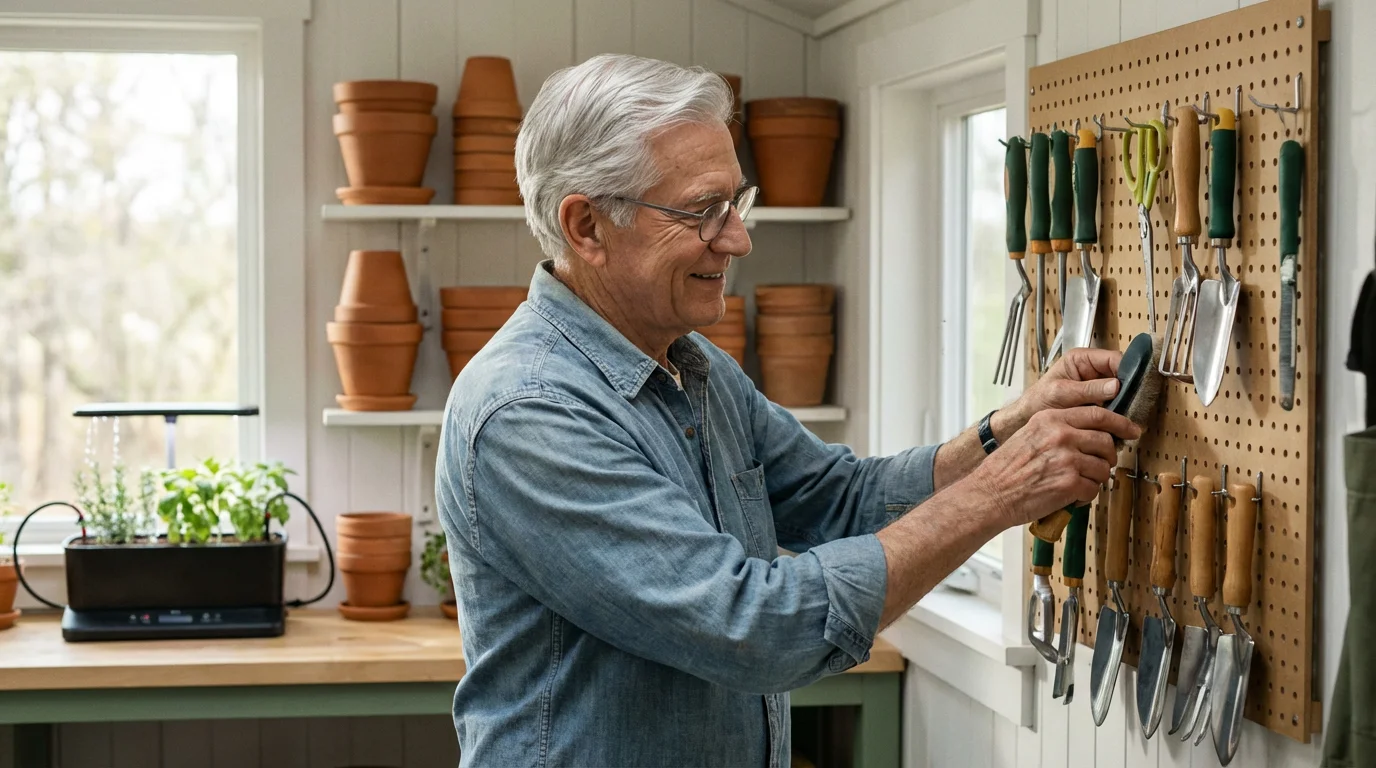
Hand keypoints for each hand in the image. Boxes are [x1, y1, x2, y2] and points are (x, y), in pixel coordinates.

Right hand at [966, 405, 1141, 527]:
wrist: (990, 494)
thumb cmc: (1006, 470)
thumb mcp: (1029, 434)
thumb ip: (1057, 428)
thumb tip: (1091, 432)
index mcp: (1050, 419)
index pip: (1097, 414)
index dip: (1120, 423)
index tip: (1132, 429)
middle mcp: (1060, 435)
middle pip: (1106, 441)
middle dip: (1108, 456)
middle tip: (1101, 464)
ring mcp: (1066, 459)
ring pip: (1103, 467)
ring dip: (1095, 478)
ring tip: (1076, 483)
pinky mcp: (1069, 483)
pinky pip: (1094, 488)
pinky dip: (1085, 496)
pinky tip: (1069, 495)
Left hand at [994, 348, 1125, 439]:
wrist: (1027, 418)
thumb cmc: (1037, 401)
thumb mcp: (1061, 393)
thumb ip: (1087, 389)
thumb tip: (1115, 385)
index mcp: (1082, 359)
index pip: (1114, 358)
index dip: (1127, 371)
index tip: (1136, 386)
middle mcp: (1092, 369)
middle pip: (1122, 375)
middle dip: (1129, 389)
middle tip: (1136, 404)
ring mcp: (1097, 385)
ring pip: (1121, 391)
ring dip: (1125, 403)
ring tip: (1129, 415)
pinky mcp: (1098, 401)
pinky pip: (1115, 404)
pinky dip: (1118, 412)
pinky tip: (1120, 421)